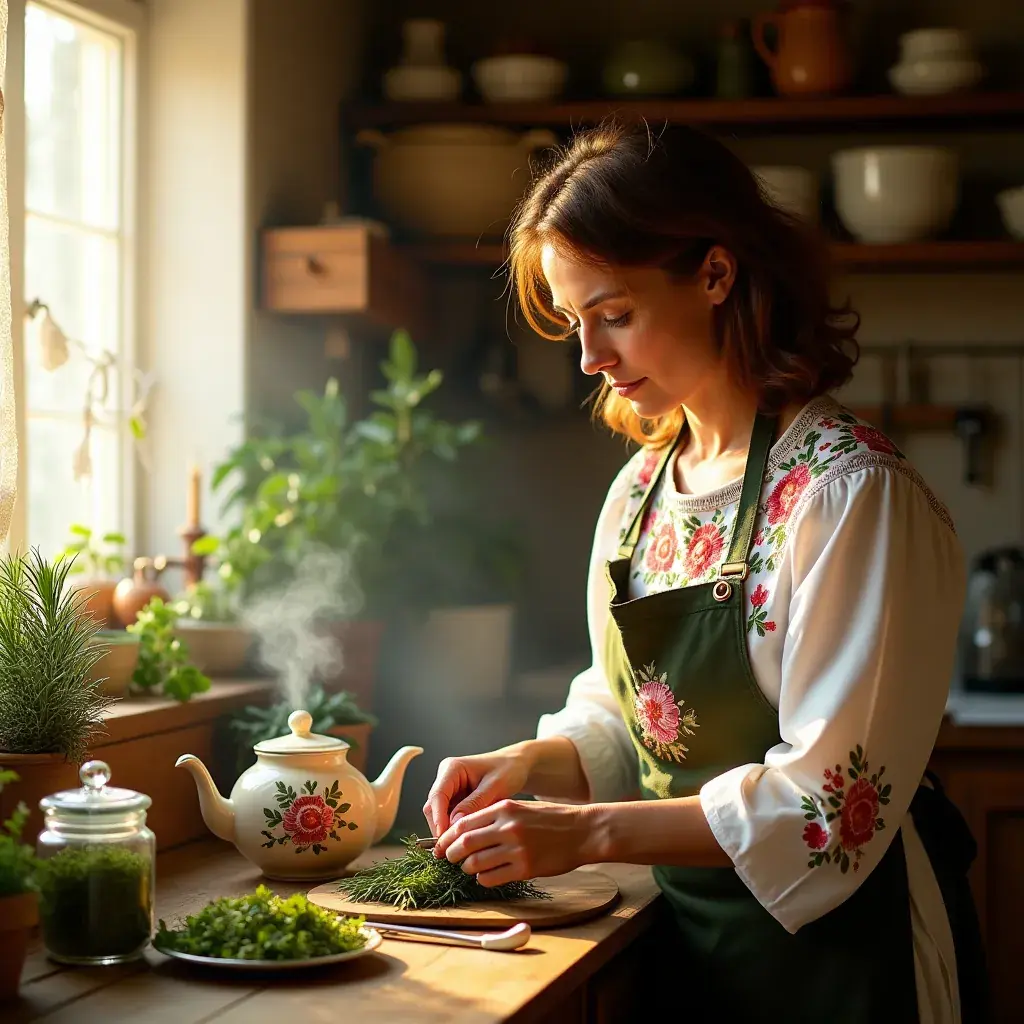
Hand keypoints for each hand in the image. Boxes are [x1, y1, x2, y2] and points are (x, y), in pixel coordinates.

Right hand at [422, 749, 531, 837]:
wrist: (517, 766)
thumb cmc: (508, 770)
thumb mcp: (494, 786)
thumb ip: (475, 803)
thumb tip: (455, 824)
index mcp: (452, 768)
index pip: (438, 795)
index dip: (439, 818)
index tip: (444, 838)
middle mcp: (446, 778)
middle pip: (433, 808)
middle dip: (441, 828)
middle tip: (453, 849)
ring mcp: (449, 790)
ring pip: (439, 816)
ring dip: (447, 831)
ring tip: (461, 848)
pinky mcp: (454, 800)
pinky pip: (449, 818)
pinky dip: (455, 830)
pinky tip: (465, 841)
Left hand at [433, 799, 599, 886]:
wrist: (583, 831)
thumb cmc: (551, 819)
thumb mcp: (520, 808)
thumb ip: (494, 818)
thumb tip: (464, 832)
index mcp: (504, 809)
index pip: (463, 823)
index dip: (446, 836)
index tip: (439, 845)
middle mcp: (508, 828)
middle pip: (464, 843)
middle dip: (450, 853)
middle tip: (448, 858)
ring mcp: (516, 849)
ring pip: (476, 863)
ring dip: (467, 868)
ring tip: (468, 867)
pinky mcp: (526, 869)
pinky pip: (492, 878)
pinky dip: (483, 879)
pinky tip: (486, 875)